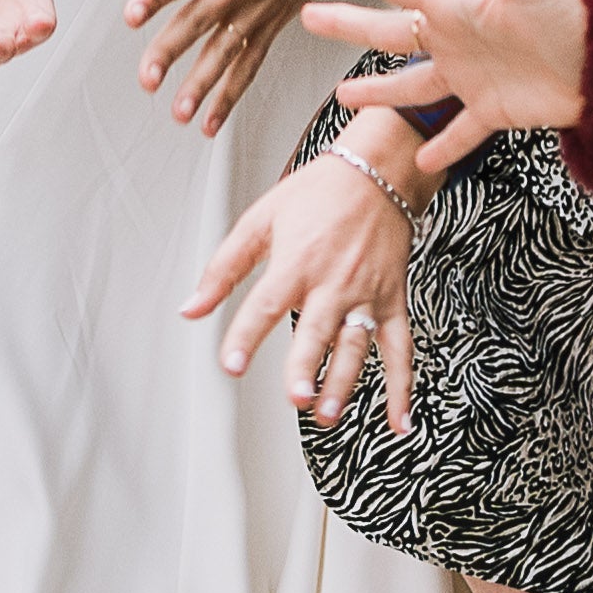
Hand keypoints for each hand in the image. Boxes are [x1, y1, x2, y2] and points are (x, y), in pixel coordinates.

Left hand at [188, 152, 420, 430]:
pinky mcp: (392, 300)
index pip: (266, 304)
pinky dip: (403, 386)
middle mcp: (333, 281)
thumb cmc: (316, 194)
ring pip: (356, 345)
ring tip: (326, 414)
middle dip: (306, 366)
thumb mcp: (260, 219)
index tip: (231, 364)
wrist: (377, 171)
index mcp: (296, 261)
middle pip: (317, 330)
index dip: (246, 336)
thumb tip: (189, 309)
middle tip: (295, 398)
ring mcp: (366, 294)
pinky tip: (399, 420)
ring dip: (343, 382)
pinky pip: (401, 348)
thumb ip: (224, 268)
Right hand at [296, 0, 579, 165]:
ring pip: (411, 87)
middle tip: (308, 18)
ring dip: (378, 91)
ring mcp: (470, 78)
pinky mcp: (493, 111)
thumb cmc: (569, 9)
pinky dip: (440, 148)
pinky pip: (459, 134)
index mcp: (452, 2)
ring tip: (344, 97)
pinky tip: (421, 162)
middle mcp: (453, 39)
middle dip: (347, 24)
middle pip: (386, 32)